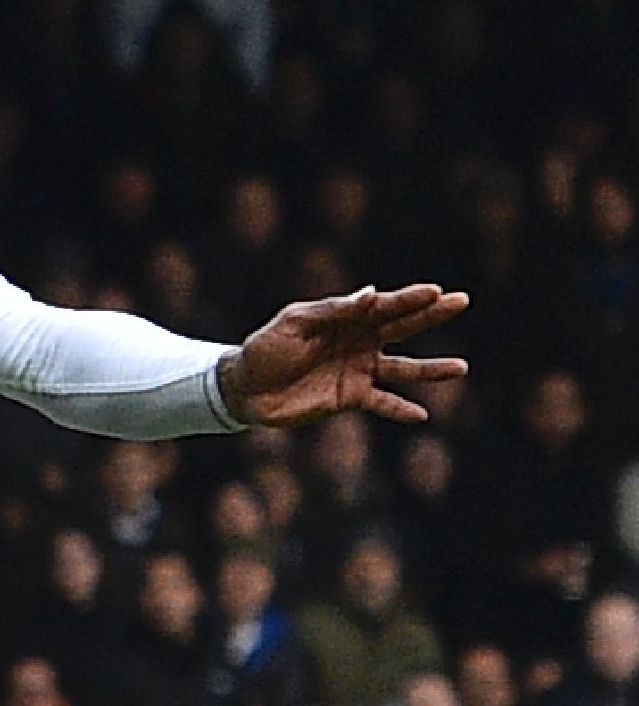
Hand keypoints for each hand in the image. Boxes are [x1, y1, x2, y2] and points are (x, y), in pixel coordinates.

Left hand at [225, 285, 468, 427]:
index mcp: (346, 317)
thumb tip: (372, 294)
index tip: (435, 291)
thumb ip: (333, 310)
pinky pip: (382, 403)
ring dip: (431, 369)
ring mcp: (358, 370)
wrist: (244, 388)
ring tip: (461, 368)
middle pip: (402, 327)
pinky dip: (400, 409)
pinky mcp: (350, 398)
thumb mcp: (294, 323)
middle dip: (431, 315)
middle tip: (461, 301)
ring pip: (403, 368)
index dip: (409, 298)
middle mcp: (359, 341)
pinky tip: (422, 415)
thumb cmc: (265, 348)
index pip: (384, 305)